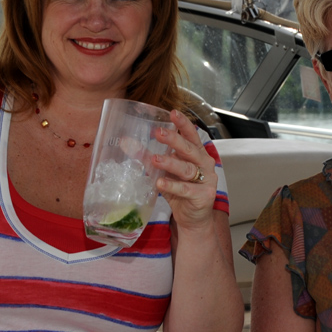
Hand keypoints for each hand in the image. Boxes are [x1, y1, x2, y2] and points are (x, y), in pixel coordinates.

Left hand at [154, 110, 217, 231]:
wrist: (193, 218)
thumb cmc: (180, 191)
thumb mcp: (165, 172)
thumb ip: (150, 157)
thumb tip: (125, 142)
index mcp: (197, 154)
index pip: (191, 135)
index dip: (183, 124)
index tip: (173, 112)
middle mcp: (204, 164)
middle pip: (189, 149)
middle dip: (174, 140)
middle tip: (158, 133)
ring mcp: (206, 180)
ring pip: (187, 169)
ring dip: (170, 163)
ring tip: (155, 159)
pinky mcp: (203, 196)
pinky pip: (186, 189)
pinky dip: (172, 186)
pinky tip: (160, 183)